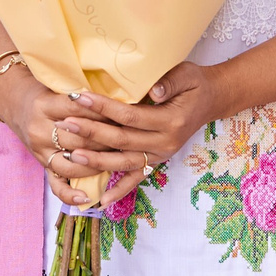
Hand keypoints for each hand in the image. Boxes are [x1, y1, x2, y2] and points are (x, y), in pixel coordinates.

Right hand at [0, 62, 136, 208]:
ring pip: (72, 164)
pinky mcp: (41, 165)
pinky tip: (87, 198)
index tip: (125, 112)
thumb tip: (119, 99)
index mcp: (44, 105)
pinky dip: (71, 194)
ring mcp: (40, 151)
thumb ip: (82, 94)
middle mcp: (39, 130)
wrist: (14, 102)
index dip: (103, 111)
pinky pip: (56, 185)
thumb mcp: (58, 85)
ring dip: (98, 163)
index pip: (79, 110)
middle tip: (131, 138)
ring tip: (119, 159)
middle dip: (108, 139)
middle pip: (79, 139)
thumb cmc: (44, 91)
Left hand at [54, 63, 224, 208]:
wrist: (211, 100)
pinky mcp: (157, 162)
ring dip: (97, 162)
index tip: (78, 97)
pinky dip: (119, 191)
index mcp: (170, 121)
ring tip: (70, 156)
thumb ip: (170, 82)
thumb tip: (154, 90)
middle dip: (91, 133)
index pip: (129, 116)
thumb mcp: (186, 75)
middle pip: (121, 140)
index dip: (103, 107)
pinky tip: (101, 200)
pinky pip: (136, 179)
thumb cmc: (194, 83)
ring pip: (124, 163)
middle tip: (65, 124)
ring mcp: (160, 155)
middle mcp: (165, 143)